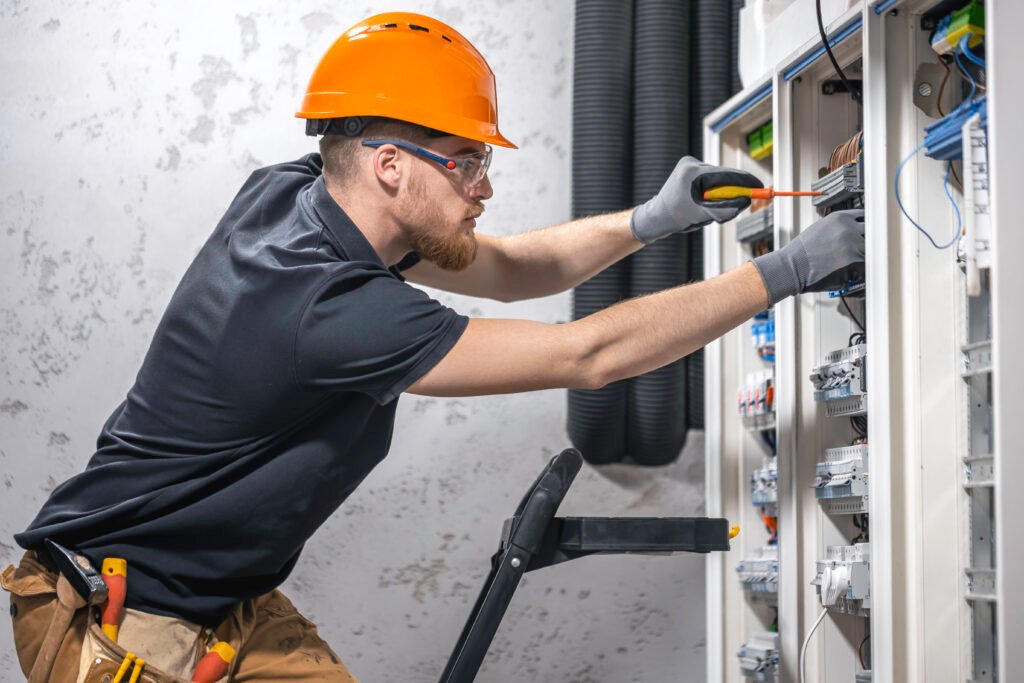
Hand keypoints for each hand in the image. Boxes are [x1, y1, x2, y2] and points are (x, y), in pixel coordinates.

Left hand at [630, 156, 763, 243]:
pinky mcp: (689, 170)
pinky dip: (712, 193)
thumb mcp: (703, 215)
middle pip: (723, 176)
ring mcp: (689, 165)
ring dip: (720, 194)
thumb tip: (745, 202)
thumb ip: (724, 209)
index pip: (726, 174)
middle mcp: (691, 164)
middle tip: (740, 203)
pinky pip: (710, 181)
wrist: (657, 217)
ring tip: (707, 210)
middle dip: (731, 191)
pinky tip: (702, 203)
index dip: (745, 181)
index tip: (759, 186)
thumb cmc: (675, 217)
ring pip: (717, 180)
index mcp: (692, 172)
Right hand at [752, 209, 864, 305]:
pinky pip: (865, 267)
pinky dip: (858, 270)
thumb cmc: (803, 251)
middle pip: (872, 233)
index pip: (864, 217)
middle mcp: (850, 230)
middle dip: (867, 241)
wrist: (793, 267)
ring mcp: (854, 247)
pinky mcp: (855, 264)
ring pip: (870, 251)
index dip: (865, 226)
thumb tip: (853, 229)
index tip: (866, 230)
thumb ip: (840, 226)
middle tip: (857, 249)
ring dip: (863, 257)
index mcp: (842, 218)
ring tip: (847, 262)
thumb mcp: (821, 228)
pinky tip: (844, 270)